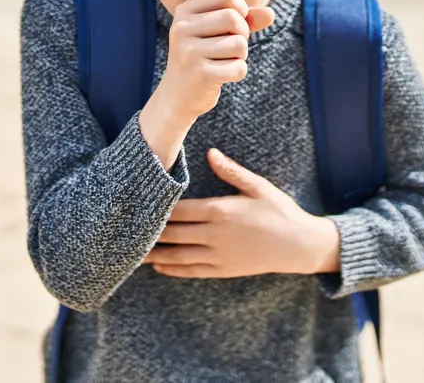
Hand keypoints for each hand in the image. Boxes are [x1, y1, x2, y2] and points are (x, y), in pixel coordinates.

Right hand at [139, 0, 273, 168]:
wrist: (178, 96)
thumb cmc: (203, 56)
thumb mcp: (219, 32)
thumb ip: (245, 19)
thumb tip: (271, 14)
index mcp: (184, 10)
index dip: (240, 9)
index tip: (233, 25)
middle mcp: (182, 28)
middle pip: (234, 18)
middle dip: (242, 34)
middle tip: (232, 47)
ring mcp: (189, 52)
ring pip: (239, 44)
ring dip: (240, 55)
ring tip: (224, 61)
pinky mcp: (200, 74)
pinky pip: (239, 67)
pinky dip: (238, 72)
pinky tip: (222, 76)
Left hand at [143, 149, 339, 278]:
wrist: (299, 245)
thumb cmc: (280, 211)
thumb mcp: (258, 186)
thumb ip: (231, 171)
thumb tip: (210, 153)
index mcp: (220, 210)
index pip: (179, 210)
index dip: (157, 209)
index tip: (137, 205)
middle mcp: (215, 235)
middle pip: (172, 234)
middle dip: (148, 232)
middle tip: (123, 230)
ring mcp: (218, 255)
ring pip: (178, 256)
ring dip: (154, 255)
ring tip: (132, 252)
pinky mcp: (223, 270)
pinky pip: (192, 271)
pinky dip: (173, 269)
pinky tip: (159, 267)